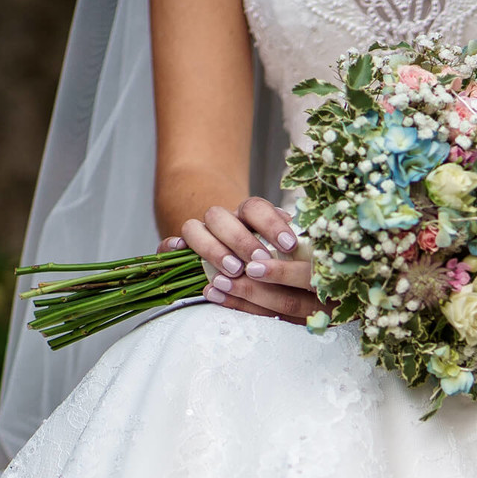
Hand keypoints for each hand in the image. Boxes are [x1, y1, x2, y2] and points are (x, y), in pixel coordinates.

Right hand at [162, 197, 323, 323]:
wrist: (226, 260)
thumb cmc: (264, 265)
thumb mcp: (281, 257)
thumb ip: (290, 250)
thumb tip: (309, 248)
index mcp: (246, 218)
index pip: (255, 207)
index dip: (270, 222)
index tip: (288, 245)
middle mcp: (221, 222)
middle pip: (221, 216)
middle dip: (241, 239)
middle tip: (258, 261)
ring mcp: (197, 234)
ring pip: (193, 227)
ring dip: (212, 247)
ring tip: (233, 270)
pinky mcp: (177, 251)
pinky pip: (167, 244)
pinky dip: (171, 247)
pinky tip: (181, 252)